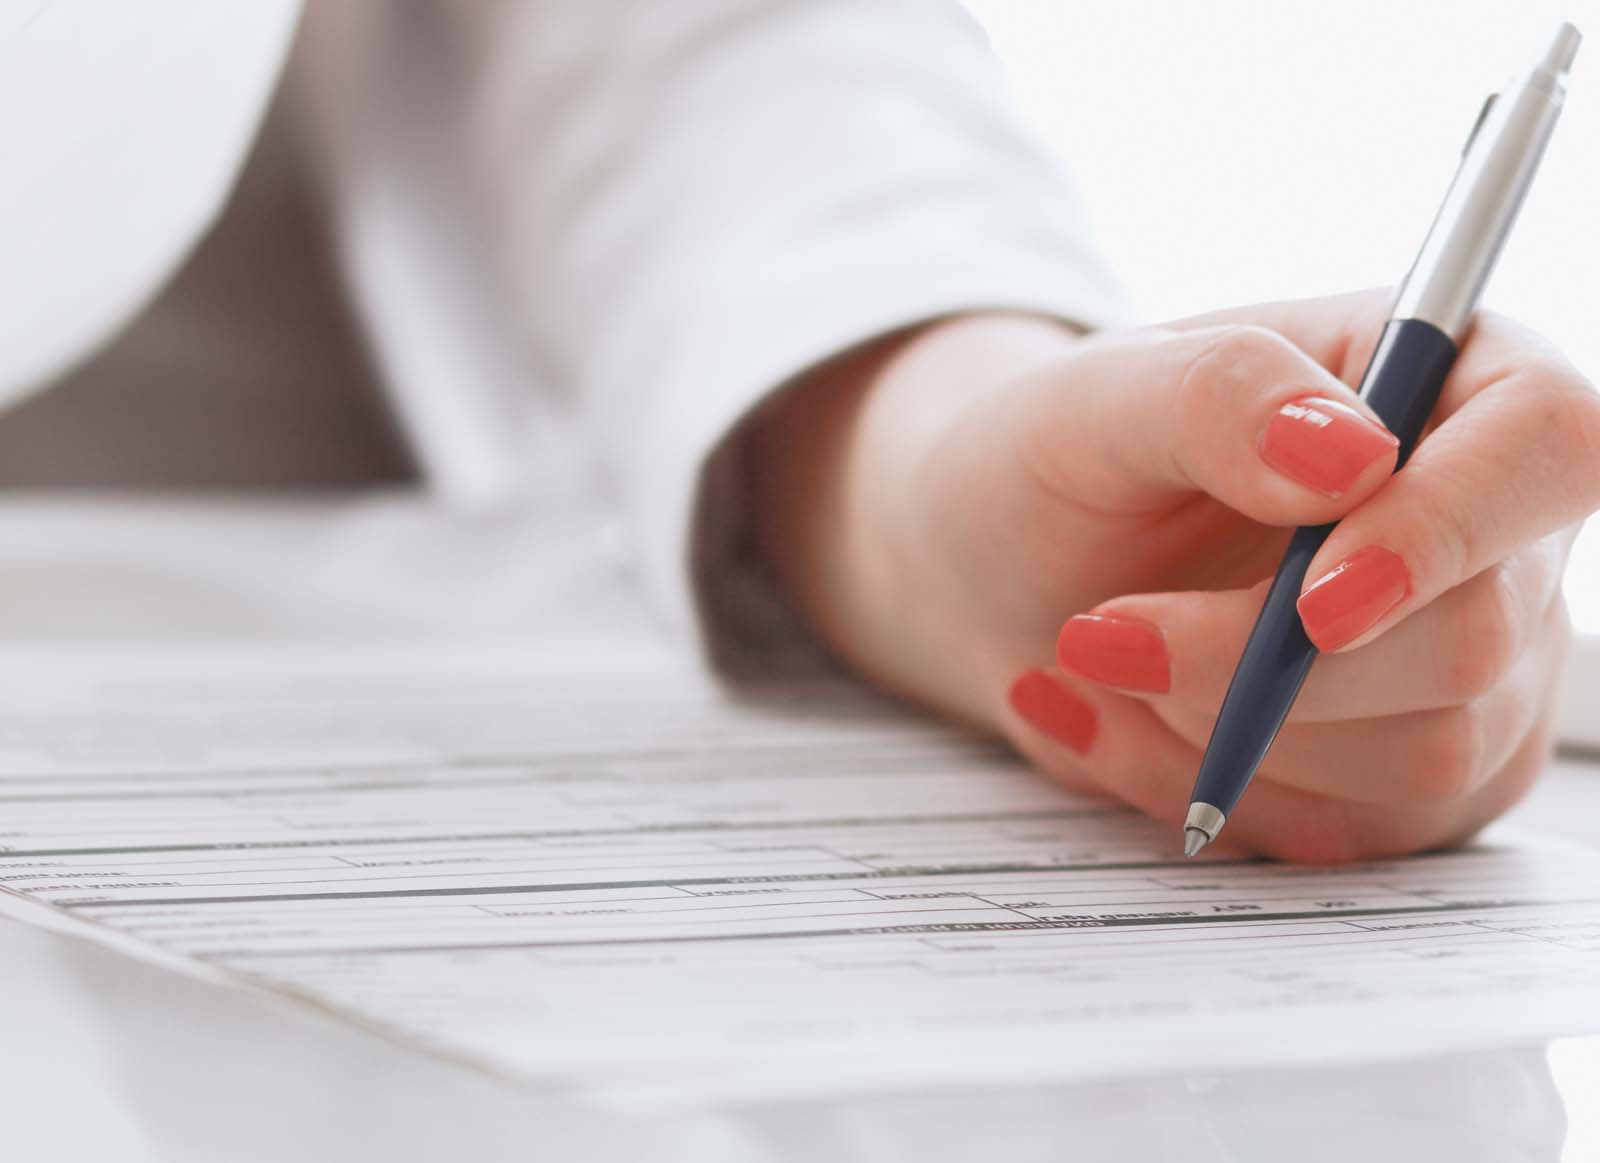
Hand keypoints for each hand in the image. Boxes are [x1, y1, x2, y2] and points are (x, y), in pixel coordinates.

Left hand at [749, 292, 1599, 861]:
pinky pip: (1342, 832)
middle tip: (1104, 630)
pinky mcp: (1409, 777)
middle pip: (1478, 638)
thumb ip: (1221, 394)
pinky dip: (1199, 786)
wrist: (1004, 572)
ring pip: (1416, 760)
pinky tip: (1117, 721)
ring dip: (1220, 729)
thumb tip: (1351, 453)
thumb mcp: (1099, 395)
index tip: (1313, 600)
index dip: (1448, 533)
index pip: (1544, 446)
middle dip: (1264, 664)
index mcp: (1447, 382)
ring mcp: (1466, 670)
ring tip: (1100, 656)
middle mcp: (1487, 533)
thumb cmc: (1058, 459)